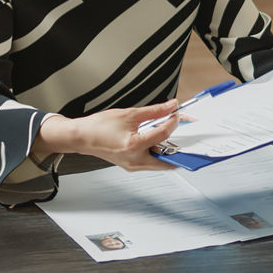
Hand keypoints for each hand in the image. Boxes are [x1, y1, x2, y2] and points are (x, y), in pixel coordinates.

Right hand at [37, 100, 180, 170]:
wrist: (83, 137)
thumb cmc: (99, 127)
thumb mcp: (129, 114)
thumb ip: (154, 111)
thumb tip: (170, 106)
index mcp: (134, 146)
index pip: (163, 134)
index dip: (173, 121)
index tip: (176, 113)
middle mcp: (135, 160)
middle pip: (168, 160)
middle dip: (181, 148)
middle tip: (189, 137)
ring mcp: (134, 166)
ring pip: (161, 164)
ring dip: (171, 152)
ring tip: (176, 138)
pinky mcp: (132, 166)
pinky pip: (153, 163)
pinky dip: (160, 154)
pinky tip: (162, 143)